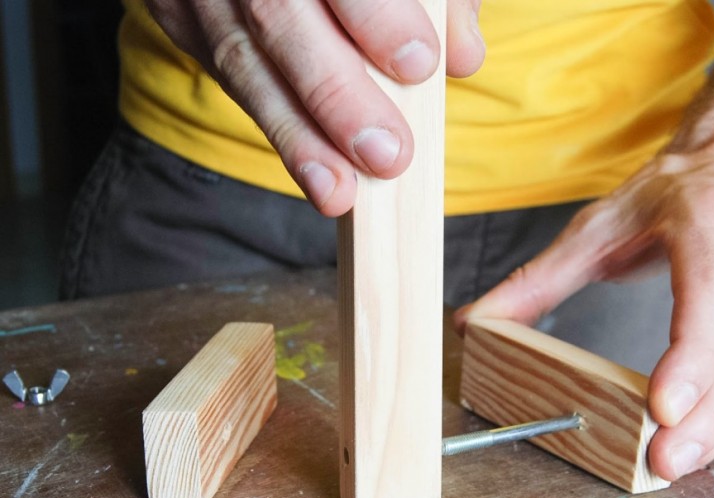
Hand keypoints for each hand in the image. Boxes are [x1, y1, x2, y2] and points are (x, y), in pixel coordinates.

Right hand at [145, 0, 483, 215]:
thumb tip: (463, 56)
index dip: (377, 16)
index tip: (421, 65)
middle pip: (279, 16)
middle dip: (337, 93)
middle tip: (388, 155)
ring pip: (243, 63)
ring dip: (298, 138)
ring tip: (339, 193)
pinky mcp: (180, 18)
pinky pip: (230, 79)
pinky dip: (279, 130)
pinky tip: (316, 176)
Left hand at [454, 151, 713, 481]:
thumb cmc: (669, 196)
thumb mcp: (596, 227)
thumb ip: (536, 280)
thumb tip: (477, 322)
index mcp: (708, 227)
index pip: (709, 299)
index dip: (692, 358)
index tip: (663, 408)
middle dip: (706, 416)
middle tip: (664, 462)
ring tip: (677, 465)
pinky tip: (701, 445)